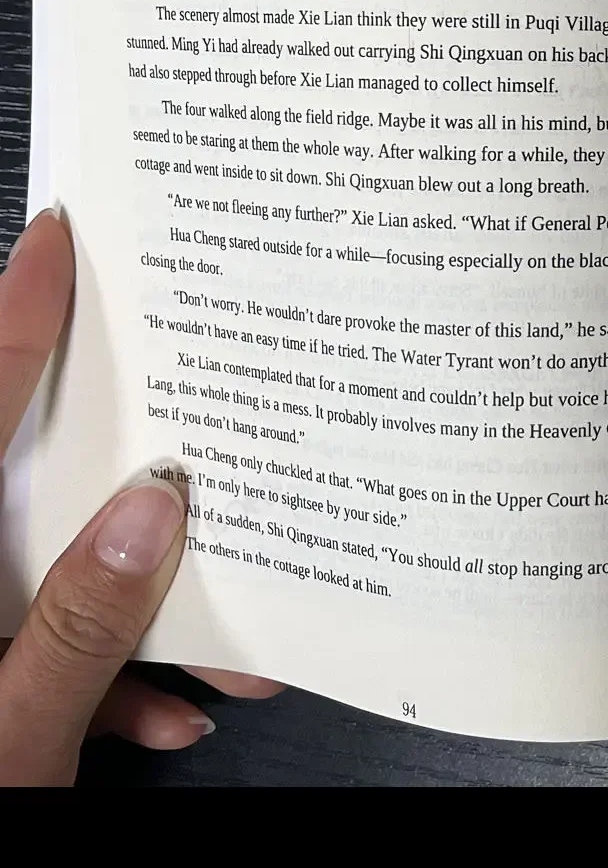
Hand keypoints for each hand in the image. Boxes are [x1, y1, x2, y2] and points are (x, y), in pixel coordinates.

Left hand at [0, 209, 281, 783]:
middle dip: (141, 501)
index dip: (21, 308)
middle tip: (204, 444)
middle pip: (38, 487)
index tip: (60, 233)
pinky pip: (43, 638)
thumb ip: (81, 628)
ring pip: (57, 571)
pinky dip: (104, 674)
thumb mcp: (5, 741)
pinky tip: (156, 713)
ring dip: (141, 611)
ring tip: (218, 654)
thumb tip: (153, 511)